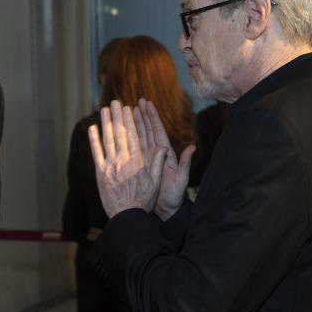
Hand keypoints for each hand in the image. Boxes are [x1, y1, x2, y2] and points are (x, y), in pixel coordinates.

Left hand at [88, 100, 167, 217]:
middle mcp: (124, 161)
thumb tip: (164, 147)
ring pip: (108, 140)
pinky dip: (94, 140)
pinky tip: (92, 128)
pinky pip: (96, 153)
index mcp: (138, 161)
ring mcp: (110, 166)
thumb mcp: (155, 181)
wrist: (127, 215)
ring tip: (104, 109)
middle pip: (121, 133)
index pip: (134, 136)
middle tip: (116, 102)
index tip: (129, 108)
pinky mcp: (100, 173)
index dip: (131, 120)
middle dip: (118, 116)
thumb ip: (157, 162)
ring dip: (106, 123)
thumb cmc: (143, 200)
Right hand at [136, 99, 195, 219]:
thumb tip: (193, 147)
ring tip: (126, 112)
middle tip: (136, 102)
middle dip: (142, 116)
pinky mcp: (139, 167)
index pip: (158, 131)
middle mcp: (156, 154)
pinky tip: (119, 134)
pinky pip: (131, 151)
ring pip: (138, 138)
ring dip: (133, 125)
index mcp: (166, 154)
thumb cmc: (174, 196)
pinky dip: (126, 142)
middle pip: (147, 131)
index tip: (147, 104)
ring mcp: (146, 160)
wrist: (166, 210)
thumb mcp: (181, 179)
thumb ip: (185, 163)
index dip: (152, 117)